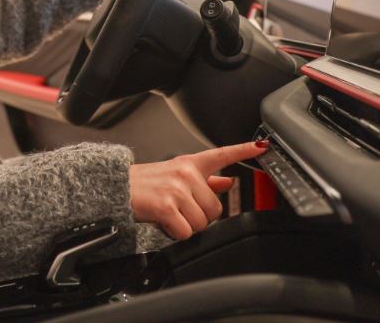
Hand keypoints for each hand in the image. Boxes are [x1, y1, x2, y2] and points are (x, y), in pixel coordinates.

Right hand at [129, 140, 266, 239]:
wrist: (117, 189)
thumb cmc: (145, 184)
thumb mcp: (175, 176)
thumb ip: (205, 180)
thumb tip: (229, 182)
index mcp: (190, 163)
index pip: (223, 154)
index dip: (245, 151)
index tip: (262, 147)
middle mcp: (186, 173)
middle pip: (216, 209)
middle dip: (200, 217)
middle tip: (181, 210)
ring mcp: (177, 189)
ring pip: (202, 222)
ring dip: (187, 226)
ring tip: (170, 215)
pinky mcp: (167, 206)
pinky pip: (187, 232)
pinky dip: (176, 233)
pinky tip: (165, 223)